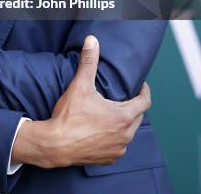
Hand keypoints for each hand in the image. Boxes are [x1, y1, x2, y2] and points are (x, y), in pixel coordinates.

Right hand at [12, 35, 150, 167]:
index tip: (141, 85)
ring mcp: (117, 150)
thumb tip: (92, 41)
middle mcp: (125, 135)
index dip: (144, 91)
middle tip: (123, 97)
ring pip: (128, 132)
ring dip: (124, 123)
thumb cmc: (69, 116)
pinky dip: (114, 137)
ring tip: (112, 113)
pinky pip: (118, 146)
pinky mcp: (108, 159)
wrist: (55, 145)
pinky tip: (103, 130)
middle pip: (138, 117)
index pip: (144, 102)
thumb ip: (89, 61)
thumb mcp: (80, 85)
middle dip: (133, 106)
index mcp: (122, 117)